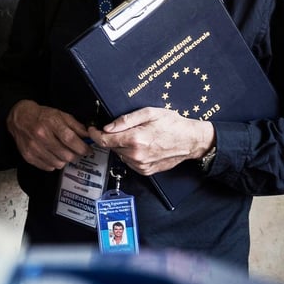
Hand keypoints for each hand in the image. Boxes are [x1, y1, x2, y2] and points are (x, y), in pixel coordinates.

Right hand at [6, 99, 90, 170]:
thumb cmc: (42, 116)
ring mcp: (33, 148)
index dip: (82, 147)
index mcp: (50, 123)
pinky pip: (48, 167)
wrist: (19, 118)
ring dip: (64, 160)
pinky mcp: (28, 156)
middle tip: (76, 151)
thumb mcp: (60, 115)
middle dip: (75, 155)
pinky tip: (53, 155)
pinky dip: (53, 163)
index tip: (88, 150)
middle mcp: (41, 136)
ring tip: (63, 152)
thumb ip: (76, 126)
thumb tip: (89, 136)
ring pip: (58, 163)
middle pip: (66, 155)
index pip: (70, 139)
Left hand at [88, 107, 214, 174]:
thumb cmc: (172, 124)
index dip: (95, 133)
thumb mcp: (149, 113)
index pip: (104, 140)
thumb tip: (107, 127)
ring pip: (119, 154)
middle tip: (119, 128)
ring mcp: (141, 165)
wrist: (191, 141)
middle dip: (111, 137)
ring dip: (121, 146)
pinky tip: (141, 145)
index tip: (92, 128)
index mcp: (136, 140)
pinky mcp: (146, 171)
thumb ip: (125, 120)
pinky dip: (130, 153)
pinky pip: (129, 161)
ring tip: (136, 136)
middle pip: (111, 147)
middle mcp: (137, 155)